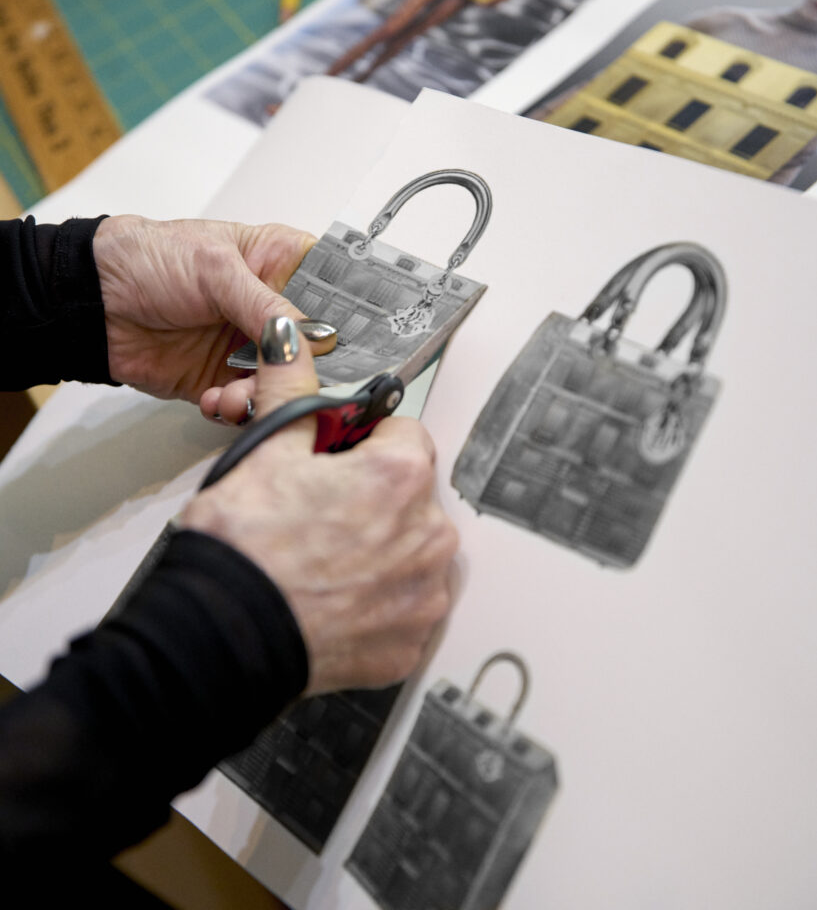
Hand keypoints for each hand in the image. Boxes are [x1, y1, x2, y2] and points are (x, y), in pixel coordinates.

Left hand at [93, 214, 332, 401]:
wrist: (91, 303)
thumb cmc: (146, 258)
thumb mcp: (216, 268)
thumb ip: (267, 304)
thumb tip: (315, 337)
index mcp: (281, 264)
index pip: (336, 288)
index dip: (353, 315)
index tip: (363, 341)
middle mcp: (272, 308)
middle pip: (319, 347)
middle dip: (308, 368)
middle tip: (296, 377)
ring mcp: (250, 347)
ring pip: (285, 381)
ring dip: (267, 394)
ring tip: (237, 392)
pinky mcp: (226, 380)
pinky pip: (249, 404)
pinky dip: (237, 408)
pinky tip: (217, 398)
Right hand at [180, 318, 457, 693]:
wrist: (218, 641)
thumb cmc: (242, 550)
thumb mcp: (265, 452)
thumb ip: (291, 388)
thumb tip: (291, 339)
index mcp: (401, 477)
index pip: (405, 434)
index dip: (364, 440)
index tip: (337, 458)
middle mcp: (430, 536)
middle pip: (411, 494)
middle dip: (373, 495)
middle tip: (319, 513)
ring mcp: (424, 596)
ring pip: (412, 551)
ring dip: (382, 550)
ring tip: (323, 560)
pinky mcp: (410, 645)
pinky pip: (404, 607)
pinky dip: (378, 603)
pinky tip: (334, 600)